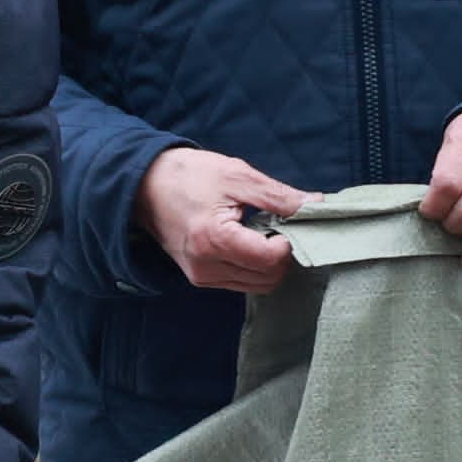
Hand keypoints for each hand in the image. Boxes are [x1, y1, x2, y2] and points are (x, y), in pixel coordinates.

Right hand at [137, 147, 308, 293]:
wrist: (144, 186)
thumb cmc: (189, 175)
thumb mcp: (236, 175)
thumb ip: (278, 195)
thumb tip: (316, 205)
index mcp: (215, 240)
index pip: (271, 260)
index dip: (288, 243)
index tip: (285, 221)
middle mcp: (206, 267)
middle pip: (268, 278)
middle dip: (281, 255)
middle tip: (277, 227)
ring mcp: (201, 277)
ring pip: (256, 285)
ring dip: (267, 263)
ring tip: (260, 232)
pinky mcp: (200, 279)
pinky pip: (240, 283)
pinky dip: (252, 267)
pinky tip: (246, 242)